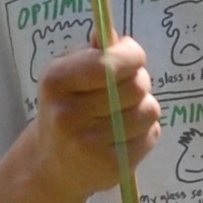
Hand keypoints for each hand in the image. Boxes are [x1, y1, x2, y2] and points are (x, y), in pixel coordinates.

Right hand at [31, 36, 157, 202]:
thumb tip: (110, 35)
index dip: (131, 56)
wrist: (51, 166)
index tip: (133, 57)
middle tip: (130, 88)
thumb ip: (92, 53)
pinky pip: (150, 136)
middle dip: (140, 81)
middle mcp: (68, 115)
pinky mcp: (110, 167)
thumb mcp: (67, 75)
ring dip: (144, 108)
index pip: (108, 64)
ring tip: (125, 114)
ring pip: (148, 111)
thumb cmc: (65, 108)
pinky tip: (125, 136)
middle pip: (135, 86)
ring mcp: (88, 145)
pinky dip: (146, 132)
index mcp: (56, 82)